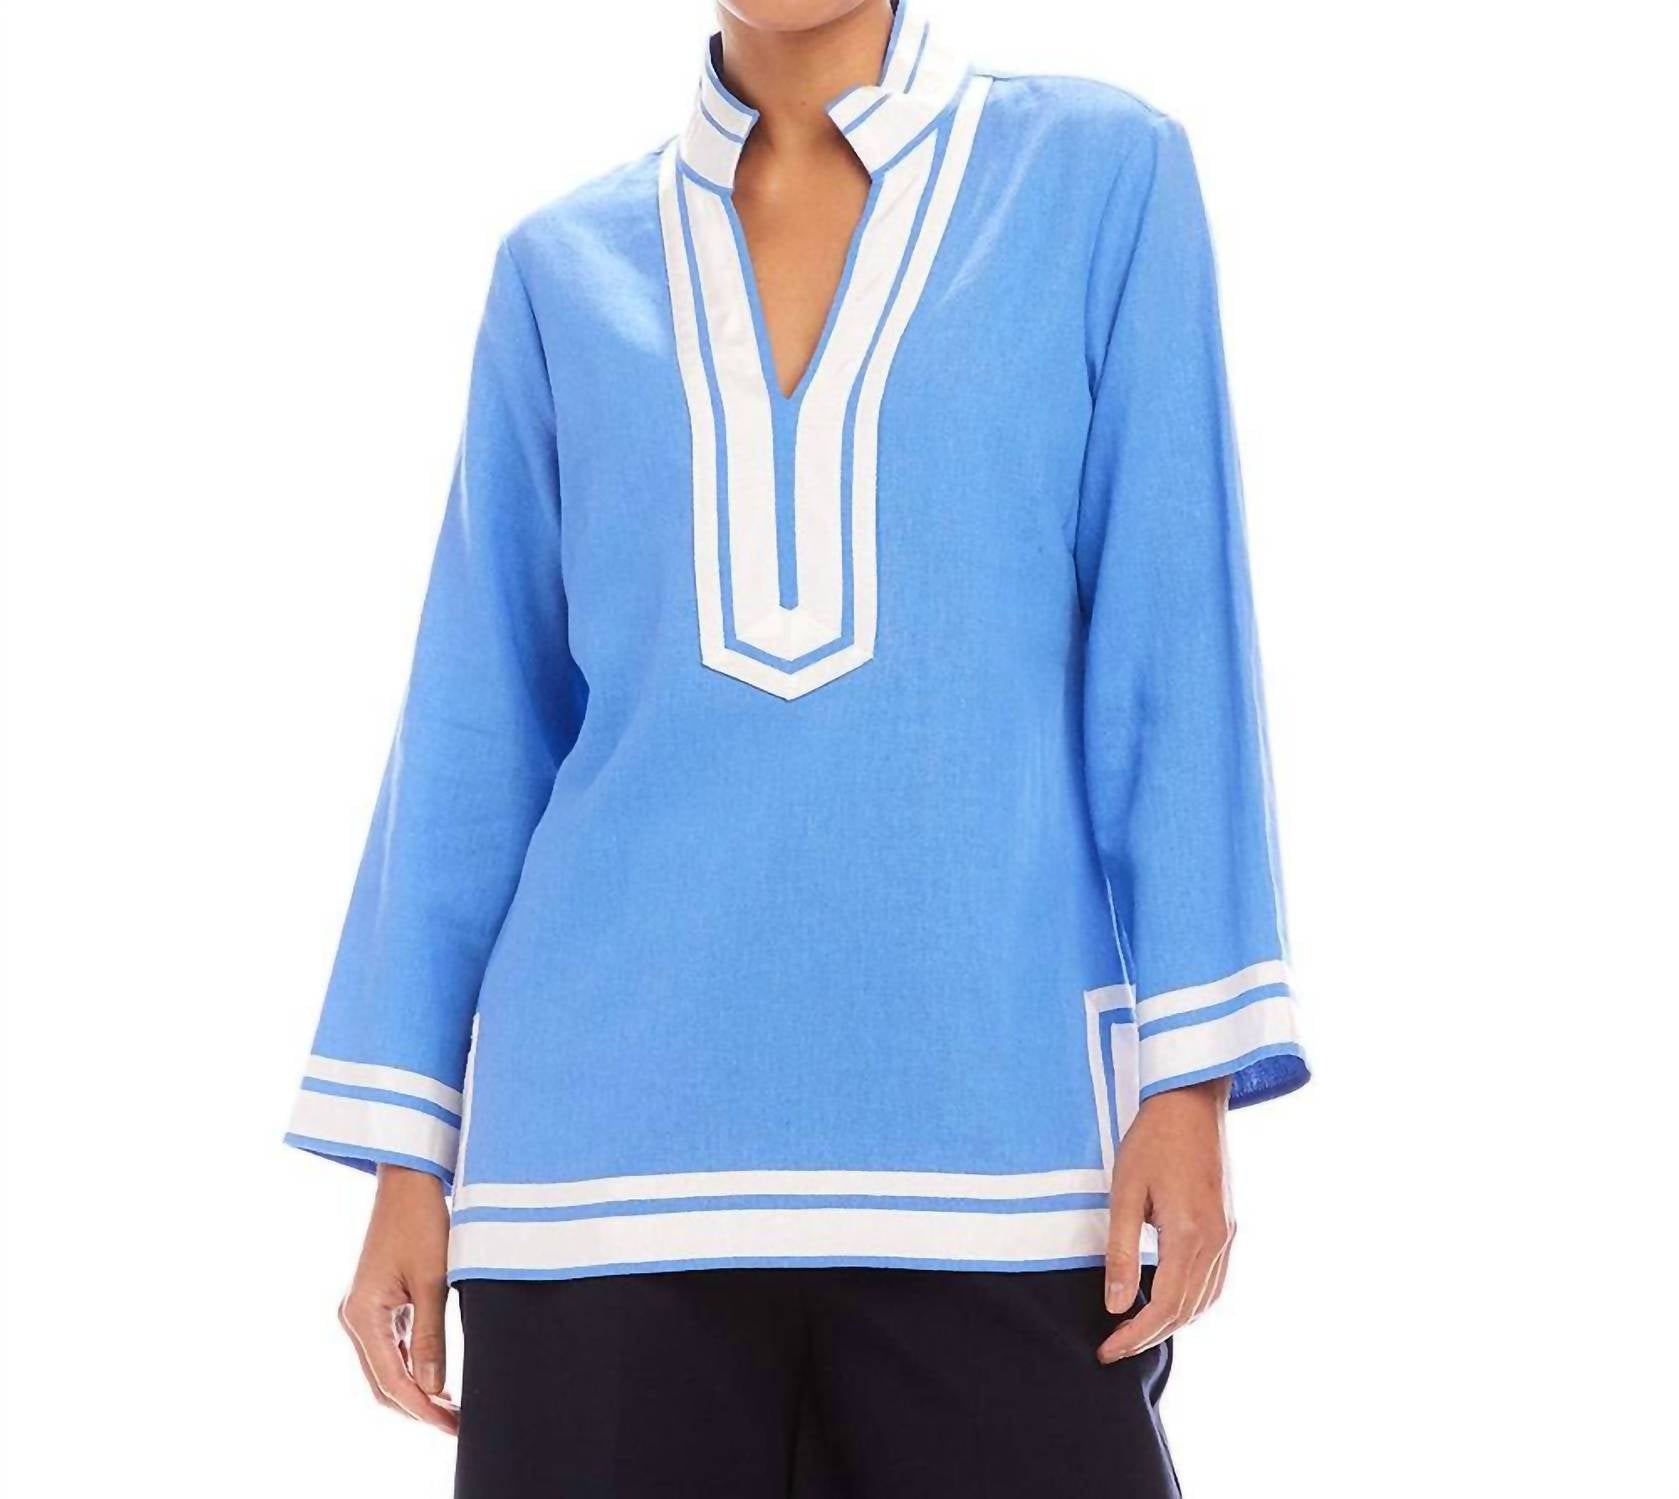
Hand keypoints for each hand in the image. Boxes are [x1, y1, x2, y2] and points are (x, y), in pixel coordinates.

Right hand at [337, 1164, 458, 1432]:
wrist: (409, 1180)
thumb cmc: (422, 1221)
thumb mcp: (434, 1280)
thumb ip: (432, 1336)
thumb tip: (433, 1388)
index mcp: (362, 1314)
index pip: (392, 1381)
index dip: (422, 1409)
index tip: (453, 1426)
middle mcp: (354, 1317)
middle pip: (382, 1382)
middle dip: (418, 1407)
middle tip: (457, 1424)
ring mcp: (362, 1310)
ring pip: (385, 1368)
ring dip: (415, 1390)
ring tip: (453, 1408)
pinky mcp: (375, 1302)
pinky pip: (389, 1348)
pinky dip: (411, 1368)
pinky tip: (437, 1378)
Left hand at [1098, 1076, 1234, 1362]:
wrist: (1192, 1101)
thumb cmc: (1152, 1140)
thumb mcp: (1124, 1193)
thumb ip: (1121, 1252)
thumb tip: (1115, 1305)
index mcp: (1190, 1235)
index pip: (1164, 1308)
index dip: (1134, 1336)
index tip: (1106, 1351)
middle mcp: (1216, 1242)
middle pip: (1187, 1312)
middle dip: (1150, 1336)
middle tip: (1114, 1348)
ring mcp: (1228, 1235)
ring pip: (1205, 1301)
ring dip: (1173, 1323)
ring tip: (1136, 1331)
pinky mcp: (1228, 1226)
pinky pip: (1215, 1281)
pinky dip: (1192, 1303)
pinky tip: (1169, 1302)